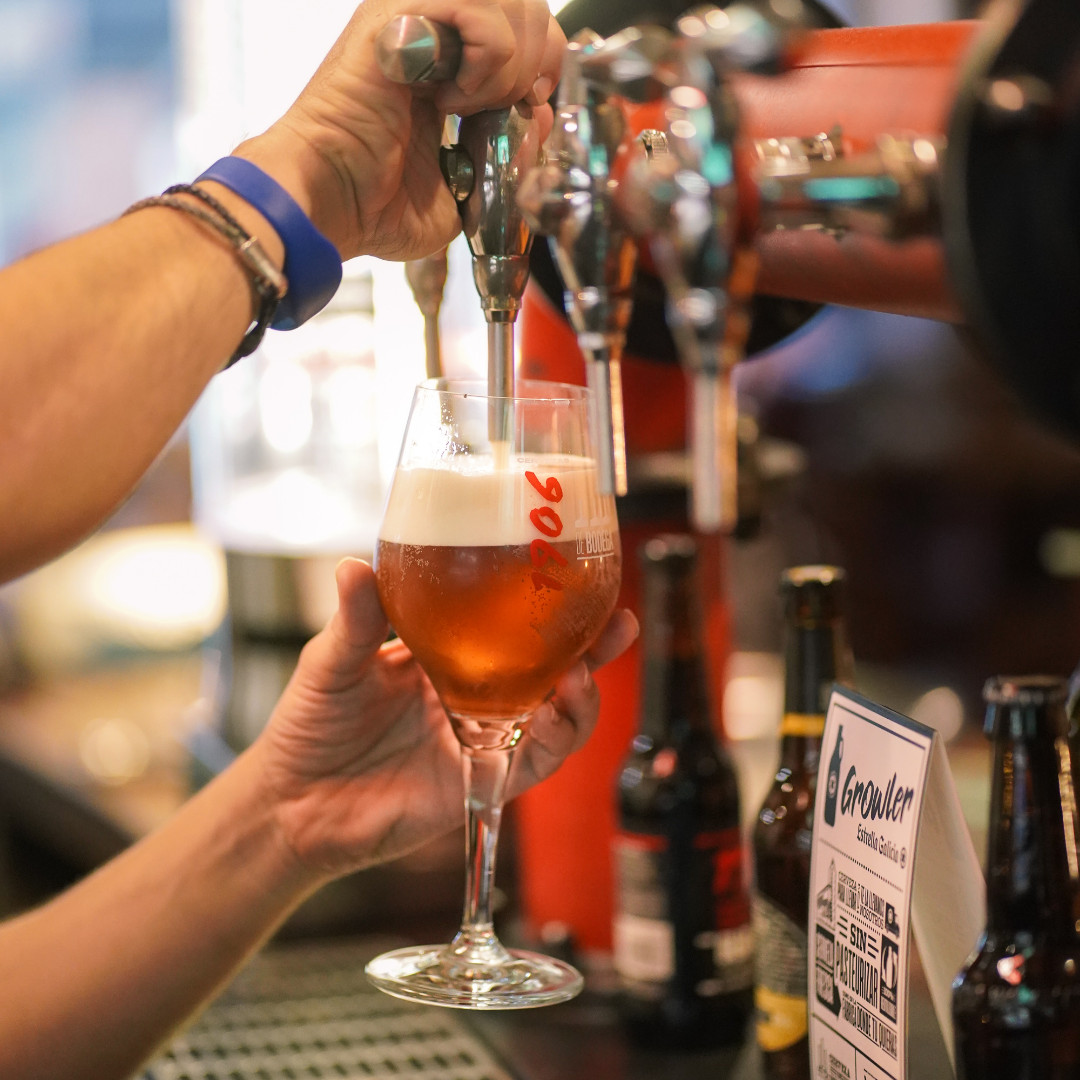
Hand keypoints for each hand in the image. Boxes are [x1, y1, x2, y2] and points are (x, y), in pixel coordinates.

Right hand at [236, 0, 564, 260]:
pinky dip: (488, 58)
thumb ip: (507, 152)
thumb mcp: (464, 190)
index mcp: (448, 60)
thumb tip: (541, 115)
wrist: (328, 205)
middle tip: (508, 107)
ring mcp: (413, 14)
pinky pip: (474, 9)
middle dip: (536, 56)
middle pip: (522, 0)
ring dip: (510, 59)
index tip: (531, 109)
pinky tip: (455, 98)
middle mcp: (432, 27)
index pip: (523, 24)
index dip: (544, 61)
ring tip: (474, 105)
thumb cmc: (375, 204)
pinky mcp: (397, 18)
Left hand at [253, 558, 637, 879]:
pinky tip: (557, 713)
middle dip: (593, 648)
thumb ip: (355, 620)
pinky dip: (557, 738)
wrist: (292, 803)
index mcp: (446, 654)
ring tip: (580, 672)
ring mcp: (483, 736)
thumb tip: (353, 565)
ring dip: (582, 694)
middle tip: (618, 622)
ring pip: (557, 716)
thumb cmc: (309, 726)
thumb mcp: (332, 661)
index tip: (577, 572)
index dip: (548, 603)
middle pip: (552, 667)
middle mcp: (475, 693)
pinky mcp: (483, 778)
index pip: (510, 623)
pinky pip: (536, 761)